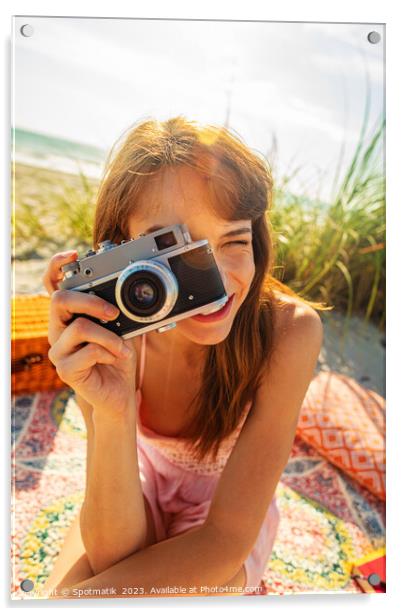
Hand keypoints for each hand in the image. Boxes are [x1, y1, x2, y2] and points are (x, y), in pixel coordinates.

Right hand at [43, 251, 136, 417]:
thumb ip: (117, 311)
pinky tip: (114, 359)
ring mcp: (58, 350)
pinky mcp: (65, 370)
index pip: (52, 286)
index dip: (57, 267)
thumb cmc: (117, 359)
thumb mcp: (121, 329)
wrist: (118, 394)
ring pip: (79, 327)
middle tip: (114, 313)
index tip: (73, 255)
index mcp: (69, 316)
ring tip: (122, 348)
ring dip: (110, 336)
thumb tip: (128, 293)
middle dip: (91, 302)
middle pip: (59, 300)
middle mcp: (58, 330)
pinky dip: (108, 353)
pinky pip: (88, 351)